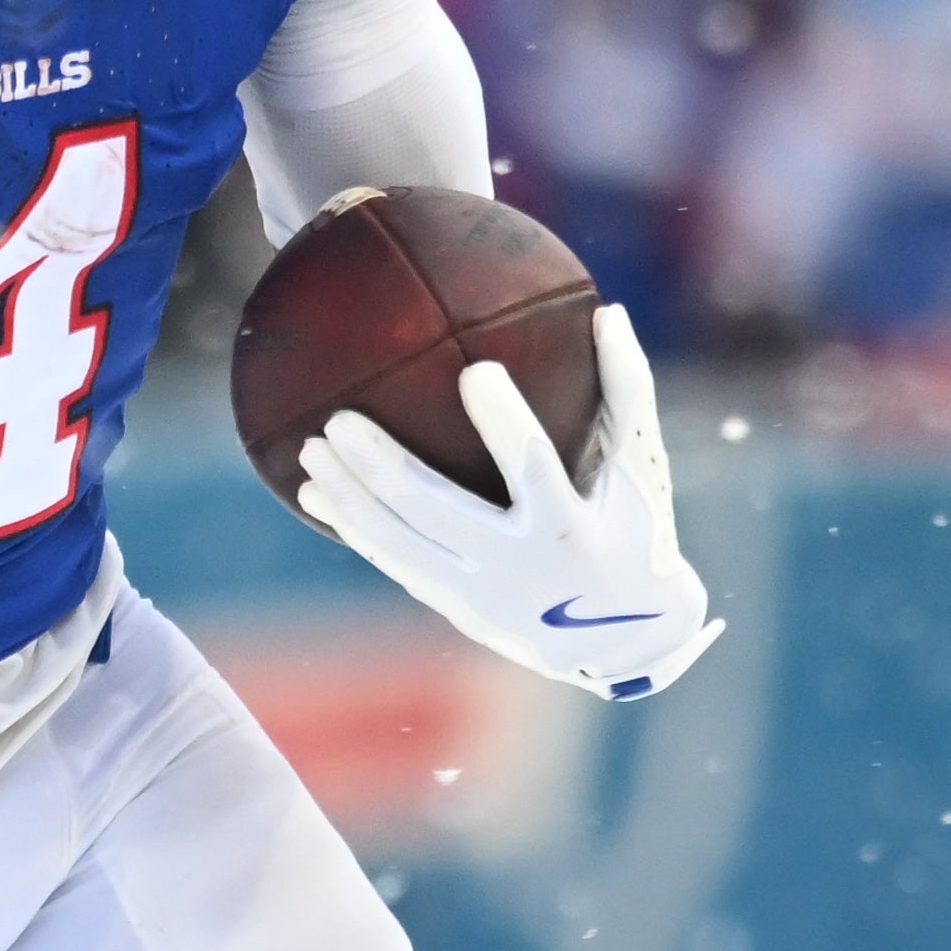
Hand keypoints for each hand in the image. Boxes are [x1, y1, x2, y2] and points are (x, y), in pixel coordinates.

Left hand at [297, 308, 725, 703]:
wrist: (624, 640)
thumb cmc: (638, 532)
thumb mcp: (641, 468)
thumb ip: (627, 391)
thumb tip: (609, 309)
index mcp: (569, 526)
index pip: (533, 468)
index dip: (504, 423)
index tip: (477, 371)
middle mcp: (518, 566)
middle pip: (435, 511)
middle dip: (381, 466)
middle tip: (338, 419)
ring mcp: (479, 592)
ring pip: (398, 540)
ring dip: (349, 496)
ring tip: (309, 450)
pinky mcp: (455, 606)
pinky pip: (393, 562)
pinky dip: (353, 529)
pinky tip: (315, 497)